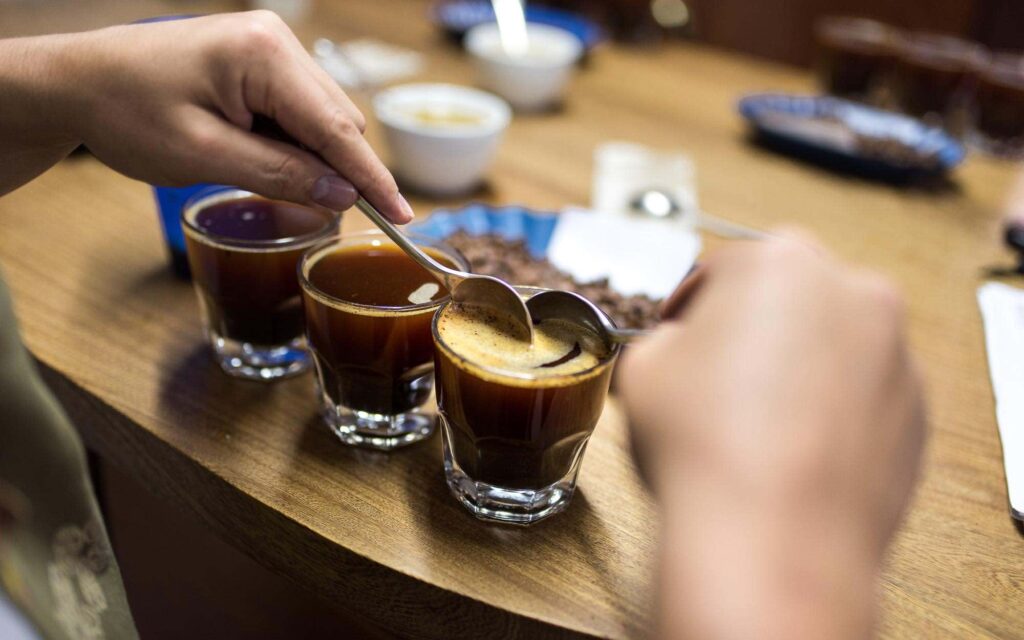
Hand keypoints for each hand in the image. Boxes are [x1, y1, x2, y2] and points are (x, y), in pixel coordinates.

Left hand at [0, 12, 410, 221]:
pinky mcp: (259, 66)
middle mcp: (276, 44)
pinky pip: (297, 114)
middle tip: (313, 216)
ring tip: (261, 182)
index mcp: (264, 56)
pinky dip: (292, 148)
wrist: (75, 82)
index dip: (371, 178)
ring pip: (320, 120)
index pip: (335, 128)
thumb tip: (341, 196)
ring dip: (310, 162)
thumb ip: (278, 174)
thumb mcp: (203, 154)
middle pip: (336, 122)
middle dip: (336, 172)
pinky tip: (258, 162)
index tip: (403, 216)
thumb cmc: (126, 111)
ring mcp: (269, 52)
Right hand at [619, 232, 925, 639]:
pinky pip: (865, 393)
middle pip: (790, 296)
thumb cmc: (704, 446)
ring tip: (758, 421)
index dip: (691, 304)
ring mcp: (893, 352)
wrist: (773, 539)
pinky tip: (795, 451)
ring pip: (835, 343)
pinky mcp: (915, 410)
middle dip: (754, 326)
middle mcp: (851, 292)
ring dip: (800, 366)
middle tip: (720, 373)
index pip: (725, 268)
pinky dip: (834, 410)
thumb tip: (682, 349)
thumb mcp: (646, 369)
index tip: (679, 331)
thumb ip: (667, 339)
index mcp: (778, 261)